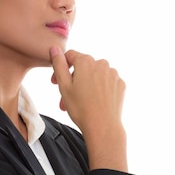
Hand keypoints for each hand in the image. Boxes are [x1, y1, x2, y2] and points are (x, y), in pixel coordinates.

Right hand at [50, 47, 127, 170]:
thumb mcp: (63, 86)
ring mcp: (113, 74)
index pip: (69, 56)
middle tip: (65, 98)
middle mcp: (101, 63)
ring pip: (95, 75)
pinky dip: (99, 89)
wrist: (103, 126)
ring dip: (86, 85)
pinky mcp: (120, 84)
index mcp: (85, 62)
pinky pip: (106, 83)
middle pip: (83, 67)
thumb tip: (55, 48)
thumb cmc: (81, 108)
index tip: (56, 82)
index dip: (60, 68)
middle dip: (73, 80)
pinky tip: (95, 102)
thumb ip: (58, 64)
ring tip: (80, 102)